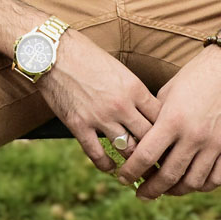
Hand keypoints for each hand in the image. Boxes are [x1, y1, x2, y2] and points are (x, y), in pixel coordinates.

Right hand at [38, 30, 161, 173]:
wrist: (52, 52)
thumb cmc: (85, 55)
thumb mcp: (117, 67)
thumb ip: (132, 89)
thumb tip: (145, 108)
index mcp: (134, 87)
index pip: (161, 117)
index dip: (167, 130)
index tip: (168, 138)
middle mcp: (121, 105)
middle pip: (149, 137)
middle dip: (156, 150)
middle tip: (160, 160)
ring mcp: (100, 117)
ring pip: (128, 149)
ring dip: (134, 160)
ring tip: (138, 167)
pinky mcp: (79, 125)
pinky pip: (98, 154)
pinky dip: (107, 165)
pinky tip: (111, 166)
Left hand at [117, 46, 220, 199]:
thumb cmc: (193, 78)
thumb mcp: (166, 94)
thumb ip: (154, 120)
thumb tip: (137, 144)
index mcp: (172, 119)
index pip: (146, 155)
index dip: (131, 171)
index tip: (122, 178)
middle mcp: (194, 135)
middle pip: (169, 175)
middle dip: (151, 189)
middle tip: (141, 193)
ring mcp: (215, 144)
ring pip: (193, 183)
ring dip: (175, 191)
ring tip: (164, 190)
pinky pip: (216, 179)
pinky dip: (201, 186)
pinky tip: (189, 183)